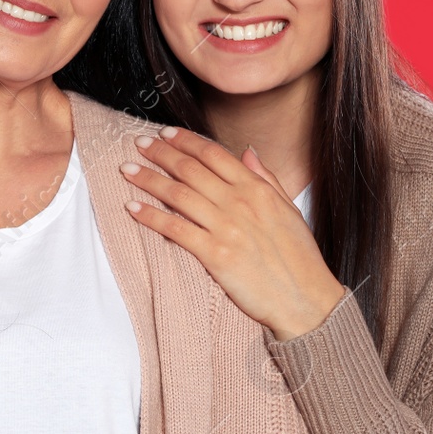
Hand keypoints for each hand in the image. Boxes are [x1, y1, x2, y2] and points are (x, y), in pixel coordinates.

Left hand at [121, 127, 345, 341]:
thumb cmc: (299, 258)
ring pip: (177, 195)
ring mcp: (226, 228)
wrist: (305, 299)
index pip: (214, 155)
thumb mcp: (289, 209)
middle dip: (160, 153)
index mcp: (257, 189)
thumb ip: (266, 178)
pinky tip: (132, 208)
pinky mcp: (215, 255)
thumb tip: (247, 152)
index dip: (186, 141)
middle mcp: (240, 203)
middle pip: (190, 169)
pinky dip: (150, 217)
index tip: (165, 134)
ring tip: (127, 170)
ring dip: (148, 179)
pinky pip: (175, 230)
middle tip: (139, 144)